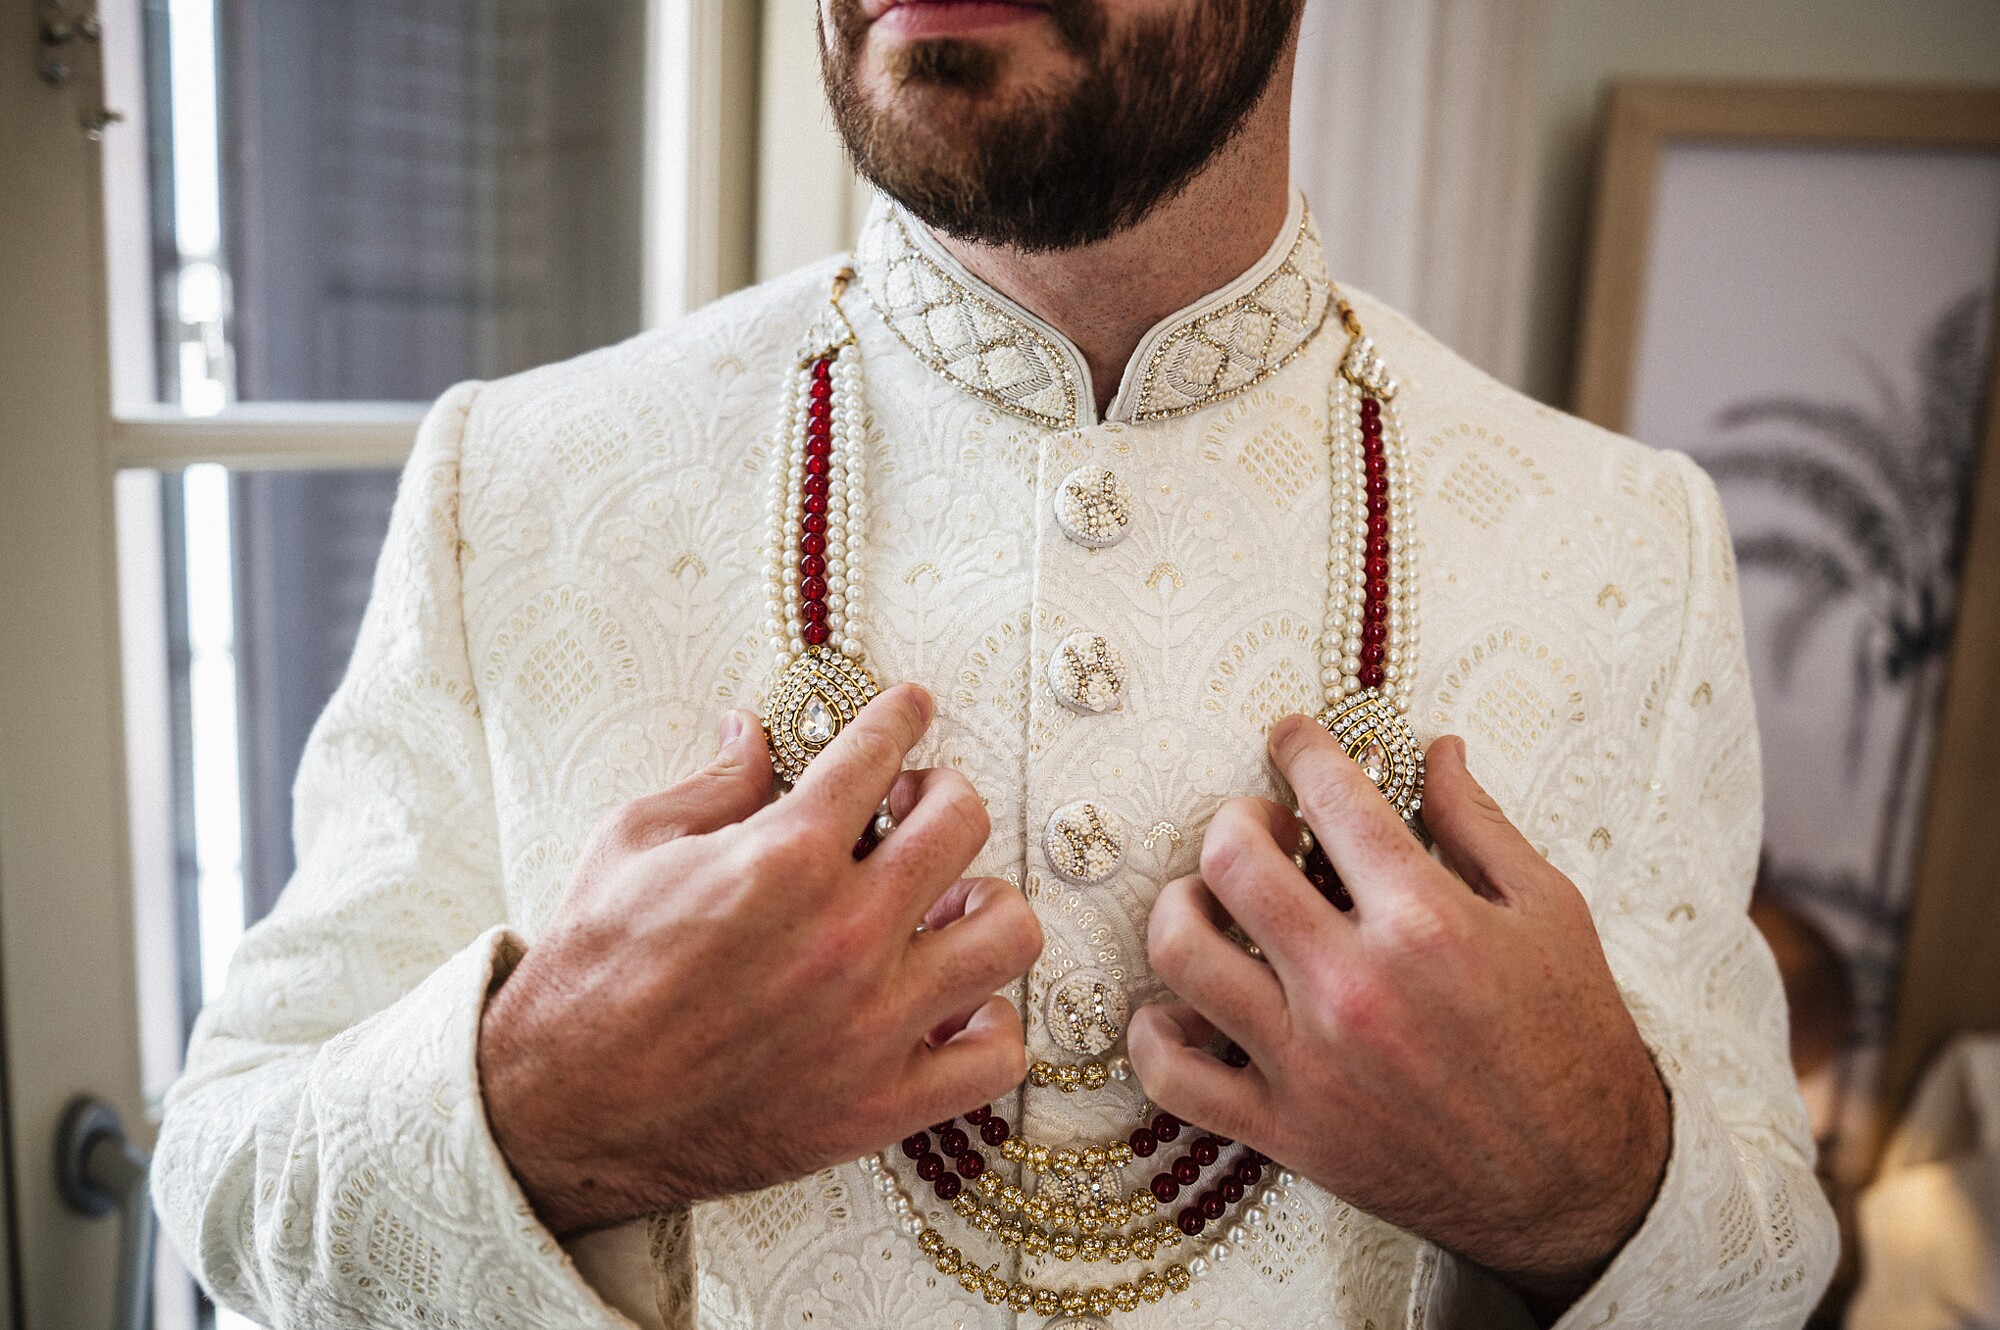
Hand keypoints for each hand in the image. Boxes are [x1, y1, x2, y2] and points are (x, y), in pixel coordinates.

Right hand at [478, 685, 1042, 1233]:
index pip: (878, 751)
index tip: (911, 709)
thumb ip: (715, 784)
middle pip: (964, 822)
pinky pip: (996, 1056)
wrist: (559, 1109)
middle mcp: (846, 933)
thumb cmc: (589, 977)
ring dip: (986, 905)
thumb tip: (753, 734)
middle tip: (914, 810)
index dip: (901, 715)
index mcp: (786, 857)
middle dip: (943, 796)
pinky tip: (953, 1006)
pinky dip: (989, 1025)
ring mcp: (873, 1022)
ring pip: (1008, 933)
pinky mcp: (879, 1105)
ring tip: (949, 907)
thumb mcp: (633, 846)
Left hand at [1131, 719, 1668, 1314]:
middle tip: (1261, 826)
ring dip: (1181, 906)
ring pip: (1182, 953)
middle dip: (1236, 819)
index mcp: (1426, 922)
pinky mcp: (1287, 1131)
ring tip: (1210, 903)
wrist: (1585, 1186)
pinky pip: (1173, 1076)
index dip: (1301, 746)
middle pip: (1232, 860)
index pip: (1332, 795)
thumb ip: (1480, 824)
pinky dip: (1156, 1034)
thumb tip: (1436, 750)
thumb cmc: (1575, 1044)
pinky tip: (1184, 1006)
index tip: (1290, 737)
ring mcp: (1311, 1063)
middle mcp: (1356, 987)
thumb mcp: (1551, 912)